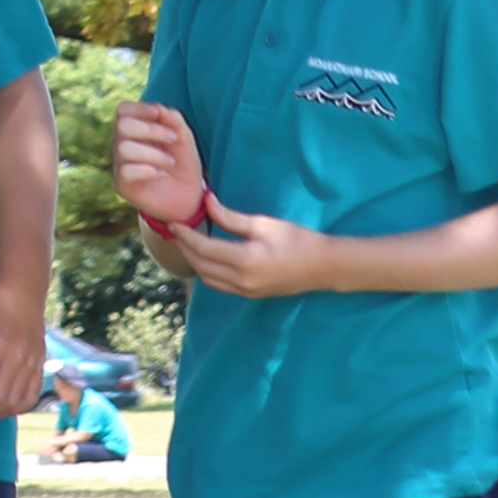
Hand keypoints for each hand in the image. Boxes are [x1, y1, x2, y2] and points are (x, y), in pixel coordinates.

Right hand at [113, 98, 205, 227]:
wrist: (188, 198)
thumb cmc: (183, 164)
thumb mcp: (184, 139)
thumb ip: (174, 119)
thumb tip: (159, 108)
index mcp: (135, 129)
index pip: (123, 110)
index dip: (140, 108)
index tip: (159, 114)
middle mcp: (123, 144)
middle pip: (122, 125)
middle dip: (151, 129)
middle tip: (173, 139)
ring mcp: (121, 165)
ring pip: (123, 148)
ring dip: (153, 153)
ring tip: (169, 162)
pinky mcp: (122, 185)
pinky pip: (125, 171)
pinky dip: (146, 170)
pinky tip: (159, 174)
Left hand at [162, 195, 329, 298]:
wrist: (323, 266)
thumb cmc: (295, 240)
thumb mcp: (262, 224)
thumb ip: (230, 217)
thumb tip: (206, 202)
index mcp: (243, 260)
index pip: (202, 249)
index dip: (185, 235)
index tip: (173, 222)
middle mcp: (240, 281)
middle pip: (200, 266)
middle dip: (185, 249)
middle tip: (176, 231)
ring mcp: (246, 291)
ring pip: (208, 280)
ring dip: (194, 262)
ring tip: (187, 243)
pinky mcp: (251, 294)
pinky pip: (220, 286)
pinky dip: (207, 272)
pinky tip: (207, 258)